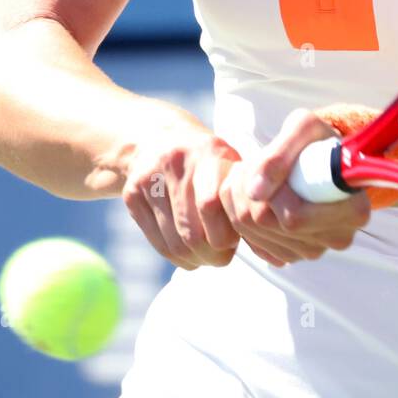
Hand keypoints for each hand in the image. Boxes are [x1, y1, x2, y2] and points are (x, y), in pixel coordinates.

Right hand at [120, 126, 244, 269]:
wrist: (160, 138)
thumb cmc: (210, 162)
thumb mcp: (232, 167)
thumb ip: (246, 199)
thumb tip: (266, 248)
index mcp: (207, 152)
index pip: (211, 205)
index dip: (227, 234)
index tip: (236, 240)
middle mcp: (175, 162)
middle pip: (193, 232)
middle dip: (213, 253)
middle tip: (224, 255)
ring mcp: (149, 179)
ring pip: (175, 243)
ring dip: (197, 259)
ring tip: (209, 256)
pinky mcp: (131, 195)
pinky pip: (157, 243)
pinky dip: (178, 258)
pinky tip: (190, 255)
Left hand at [218, 108, 371, 266]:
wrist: (322, 159)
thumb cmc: (318, 141)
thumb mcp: (305, 128)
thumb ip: (279, 154)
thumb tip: (255, 192)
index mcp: (353, 210)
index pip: (293, 217)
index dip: (270, 192)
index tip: (263, 165)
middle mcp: (338, 238)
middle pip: (268, 224)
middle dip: (246, 191)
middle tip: (249, 166)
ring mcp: (314, 250)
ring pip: (255, 233)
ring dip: (240, 201)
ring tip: (254, 177)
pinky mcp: (293, 255)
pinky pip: (253, 243)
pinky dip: (242, 217)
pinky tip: (256, 198)